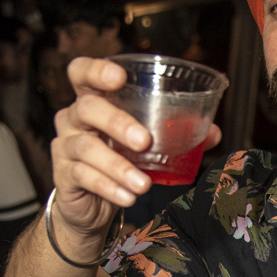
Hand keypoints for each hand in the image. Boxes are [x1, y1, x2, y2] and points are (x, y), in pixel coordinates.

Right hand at [51, 57, 221, 241]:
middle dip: (117, 122)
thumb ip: (176, 134)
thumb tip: (213, 132)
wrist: (90, 206)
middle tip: (145, 141)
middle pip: (87, 108)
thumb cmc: (118, 162)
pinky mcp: (63, 175)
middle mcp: (73, 119)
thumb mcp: (144, 145)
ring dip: (118, 166)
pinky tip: (128, 196)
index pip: (81, 72)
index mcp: (93, 100)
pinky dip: (109, 188)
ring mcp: (65, 147)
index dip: (96, 70)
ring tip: (143, 184)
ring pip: (86, 148)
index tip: (119, 78)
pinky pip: (84, 177)